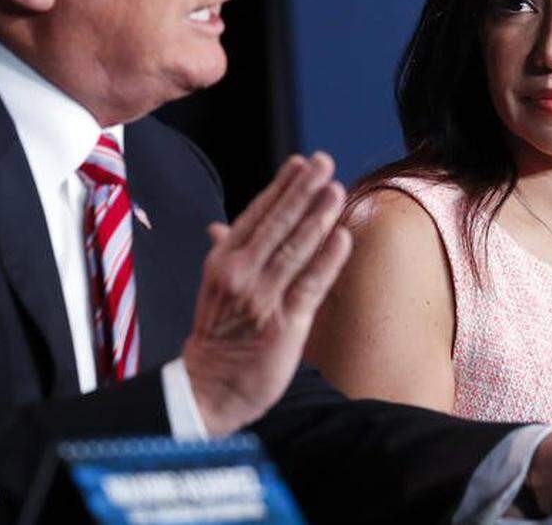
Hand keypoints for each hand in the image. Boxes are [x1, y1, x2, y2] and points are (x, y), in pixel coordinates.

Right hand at [182, 153, 351, 435]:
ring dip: (318, 217)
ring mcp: (262, 298)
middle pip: (277, 224)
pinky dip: (327, 260)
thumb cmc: (218, 335)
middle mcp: (240, 274)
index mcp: (223, 261)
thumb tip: (219, 226)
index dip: (281, 187)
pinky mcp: (284, 324)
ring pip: (295, 249)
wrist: (208, 388)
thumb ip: (225, 253)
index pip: (256, 214)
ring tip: (336, 190)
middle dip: (303, 190)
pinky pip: (310, 285)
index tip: (302, 163)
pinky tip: (342, 237)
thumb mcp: (214, 287)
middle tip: (324, 162)